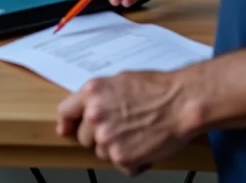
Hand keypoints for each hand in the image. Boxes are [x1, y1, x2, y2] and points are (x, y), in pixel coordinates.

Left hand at [57, 69, 196, 175]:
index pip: (65, 112)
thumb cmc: (157, 88)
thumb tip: (84, 110)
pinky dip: (132, 160)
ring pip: (101, 152)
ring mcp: (107, 138)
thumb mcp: (121, 81)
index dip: (68, 122)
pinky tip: (145, 144)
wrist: (181, 102)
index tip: (68, 129)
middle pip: (84, 136)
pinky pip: (120, 165)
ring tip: (137, 133)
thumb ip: (98, 96)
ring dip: (116, 148)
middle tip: (122, 126)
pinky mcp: (122, 157)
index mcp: (93, 92)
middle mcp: (95, 115)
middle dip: (100, 135)